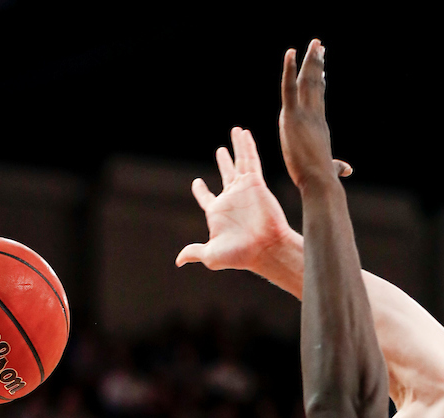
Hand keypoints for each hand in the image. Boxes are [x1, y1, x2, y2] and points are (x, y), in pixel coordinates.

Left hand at [176, 127, 292, 274]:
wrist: (264, 249)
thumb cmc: (239, 255)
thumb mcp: (211, 254)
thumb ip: (194, 252)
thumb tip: (178, 261)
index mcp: (218, 213)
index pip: (207, 198)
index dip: (201, 190)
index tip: (197, 183)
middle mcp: (231, 199)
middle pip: (226, 175)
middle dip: (224, 163)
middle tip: (220, 151)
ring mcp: (244, 190)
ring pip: (239, 162)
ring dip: (237, 147)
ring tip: (236, 131)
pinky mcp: (255, 183)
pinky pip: (250, 160)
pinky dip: (247, 146)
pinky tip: (243, 134)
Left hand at [279, 40, 351, 191]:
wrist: (321, 181)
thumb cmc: (325, 179)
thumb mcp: (330, 168)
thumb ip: (337, 166)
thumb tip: (347, 169)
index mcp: (318, 126)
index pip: (318, 99)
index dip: (319, 82)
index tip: (321, 69)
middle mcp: (313, 115)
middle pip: (314, 84)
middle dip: (317, 64)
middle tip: (319, 45)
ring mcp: (304, 114)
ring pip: (306, 81)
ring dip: (310, 60)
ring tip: (315, 43)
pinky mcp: (292, 116)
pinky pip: (289, 88)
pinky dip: (289, 70)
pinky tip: (291, 53)